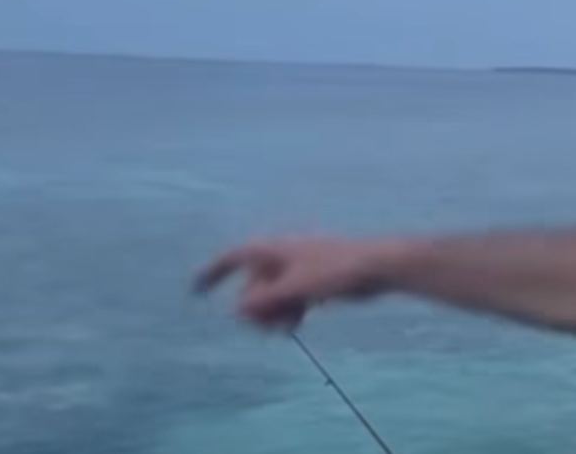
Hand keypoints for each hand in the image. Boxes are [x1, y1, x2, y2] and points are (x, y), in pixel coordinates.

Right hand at [194, 237, 399, 328]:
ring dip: (273, 313)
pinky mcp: (316, 279)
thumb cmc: (336, 270)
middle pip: (253, 285)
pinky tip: (296, 325)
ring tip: (289, 327)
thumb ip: (264, 300)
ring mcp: (300, 267)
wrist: (379, 265)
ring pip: (272, 295)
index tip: (195, 291)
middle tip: (271, 326)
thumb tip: (238, 310)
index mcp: (274, 249)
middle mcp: (283, 255)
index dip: (213, 272)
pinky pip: (290, 298)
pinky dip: (288, 311)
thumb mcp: (294, 288)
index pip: (234, 257)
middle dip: (255, 308)